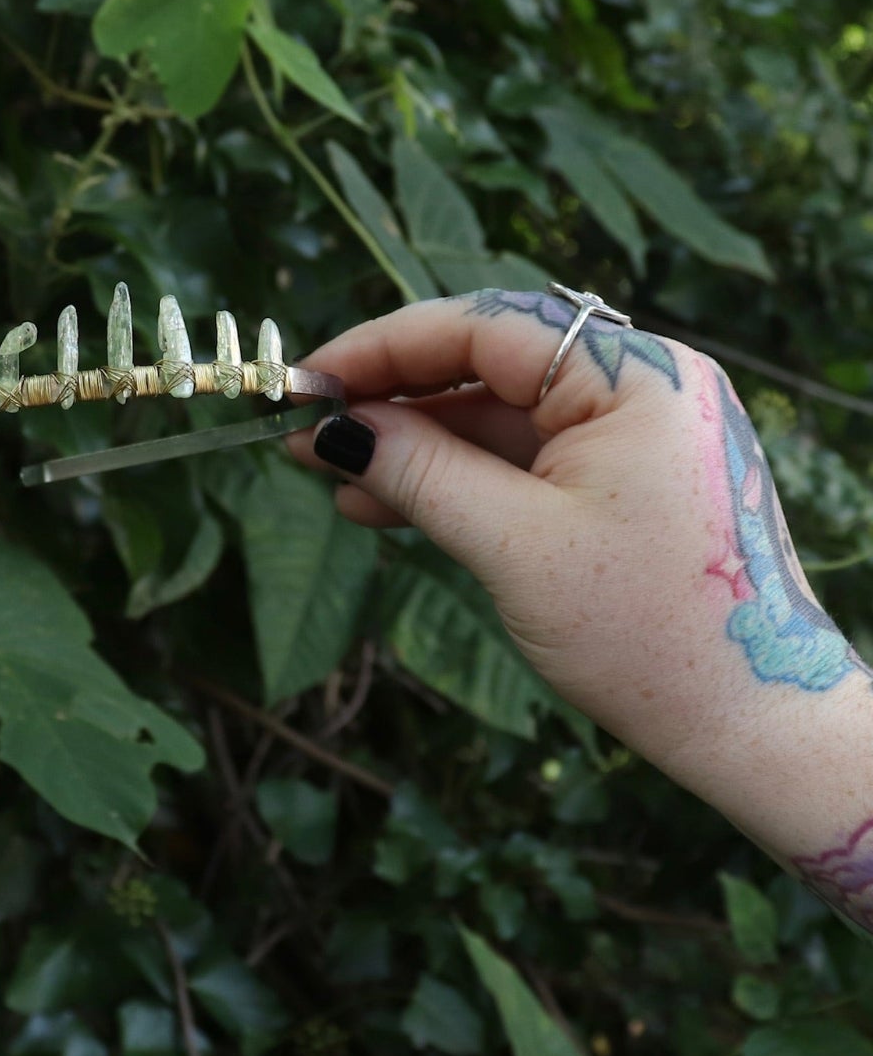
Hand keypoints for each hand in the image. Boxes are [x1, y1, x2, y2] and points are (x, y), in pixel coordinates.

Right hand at [292, 289, 867, 800]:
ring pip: (497, 417)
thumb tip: (331, 428)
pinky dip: (457, 478)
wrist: (752, 728)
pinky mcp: (625, 479)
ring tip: (331, 477)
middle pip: (486, 366)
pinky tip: (385, 503)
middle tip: (304, 429)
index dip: (382, 348)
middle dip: (391, 400)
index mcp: (634, 376)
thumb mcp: (513, 545)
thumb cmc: (648, 634)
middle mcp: (641, 385)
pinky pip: (523, 459)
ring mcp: (636, 432)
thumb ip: (418, 472)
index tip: (307, 378)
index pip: (483, 327)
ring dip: (414, 446)